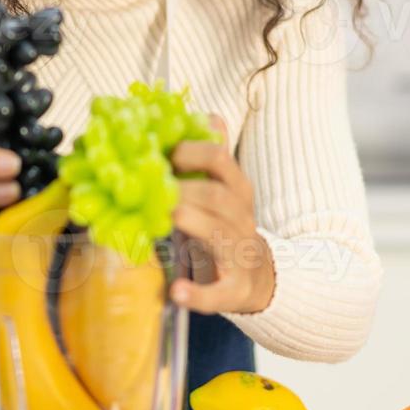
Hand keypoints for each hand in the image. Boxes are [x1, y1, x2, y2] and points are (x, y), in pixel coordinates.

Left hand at [168, 115, 275, 314]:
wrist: (260, 277)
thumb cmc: (229, 227)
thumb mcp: (225, 190)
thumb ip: (214, 157)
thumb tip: (208, 115)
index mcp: (236, 190)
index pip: (221, 160)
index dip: (190, 151)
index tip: (160, 153)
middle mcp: (241, 218)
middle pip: (218, 196)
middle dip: (184, 188)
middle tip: (149, 188)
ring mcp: (240, 253)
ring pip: (219, 235)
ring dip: (190, 223)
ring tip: (163, 217)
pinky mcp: (233, 289)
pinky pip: (217, 293)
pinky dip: (197, 294)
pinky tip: (176, 292)